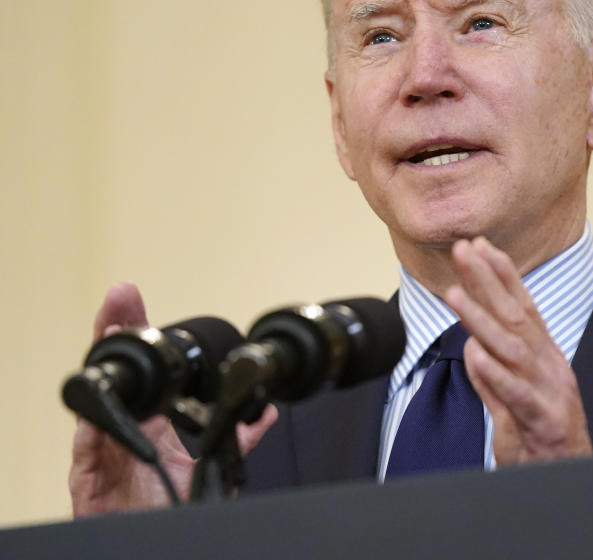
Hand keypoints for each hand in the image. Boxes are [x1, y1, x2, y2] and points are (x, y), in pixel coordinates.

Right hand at [68, 282, 276, 515]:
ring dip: (102, 366)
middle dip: (114, 331)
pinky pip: (87, 449)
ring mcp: (104, 450)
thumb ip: (238, 440)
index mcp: (151, 424)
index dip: (139, 336)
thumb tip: (266, 413)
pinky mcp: (88, 477)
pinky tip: (98, 405)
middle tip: (120, 297)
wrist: (149, 544)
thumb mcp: (207, 469)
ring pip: (98, 401)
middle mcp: (126, 429)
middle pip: (116, 372)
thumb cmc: (166, 508)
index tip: (134, 299)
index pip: (145, 372)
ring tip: (110, 332)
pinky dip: (91, 428)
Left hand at [444, 238, 592, 465]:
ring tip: (455, 294)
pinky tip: (474, 354)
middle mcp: (550, 366)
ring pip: (513, 349)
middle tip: (464, 250)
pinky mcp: (542, 420)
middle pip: (516, 316)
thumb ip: (494, 375)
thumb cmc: (540, 437)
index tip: (480, 245)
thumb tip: (474, 347)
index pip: (523, 306)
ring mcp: (549, 391)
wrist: (567, 477)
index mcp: (546, 357)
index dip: (502, 275)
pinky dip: (494, 374)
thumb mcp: (514, 400)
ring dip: (483, 319)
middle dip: (488, 281)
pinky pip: (516, 394)